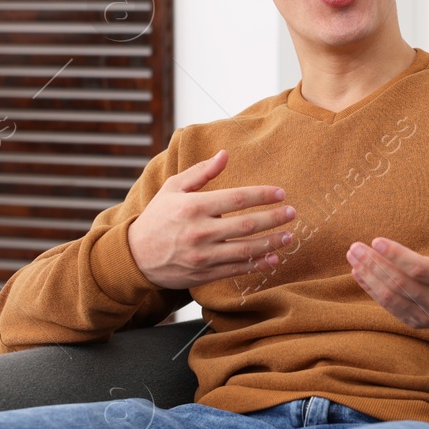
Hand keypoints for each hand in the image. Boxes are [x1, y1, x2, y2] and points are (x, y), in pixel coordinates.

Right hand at [127, 150, 294, 290]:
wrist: (136, 256)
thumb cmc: (157, 218)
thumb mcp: (173, 188)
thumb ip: (201, 172)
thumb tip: (225, 155)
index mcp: (193, 207)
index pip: (236, 199)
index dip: (262, 195)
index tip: (280, 194)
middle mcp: (199, 232)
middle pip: (246, 225)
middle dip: (274, 219)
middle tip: (292, 214)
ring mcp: (203, 256)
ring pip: (246, 250)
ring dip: (271, 243)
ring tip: (288, 237)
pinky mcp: (204, 274)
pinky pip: (237, 269)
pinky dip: (258, 265)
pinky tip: (273, 258)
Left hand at [346, 233, 428, 329]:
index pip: (420, 269)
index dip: (397, 256)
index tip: (377, 241)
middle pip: (400, 284)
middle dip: (375, 264)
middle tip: (356, 247)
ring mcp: (425, 316)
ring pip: (391, 297)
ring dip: (368, 277)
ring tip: (353, 257)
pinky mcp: (414, 322)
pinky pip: (388, 306)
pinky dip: (371, 290)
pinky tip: (358, 274)